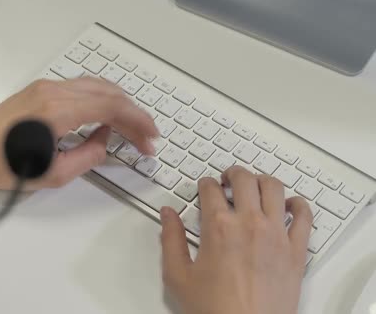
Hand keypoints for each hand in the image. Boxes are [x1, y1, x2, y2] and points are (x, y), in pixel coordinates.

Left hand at [0, 78, 157, 189]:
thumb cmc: (1, 165)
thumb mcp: (53, 173)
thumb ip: (88, 156)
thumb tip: (105, 141)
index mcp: (57, 110)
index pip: (111, 106)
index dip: (137, 122)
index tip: (150, 138)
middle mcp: (53, 91)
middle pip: (108, 93)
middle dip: (133, 114)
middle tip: (146, 137)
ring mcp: (45, 86)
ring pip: (97, 86)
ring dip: (119, 105)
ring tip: (132, 127)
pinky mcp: (40, 89)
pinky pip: (81, 87)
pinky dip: (102, 99)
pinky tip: (108, 115)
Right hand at [160, 166, 312, 313]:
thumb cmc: (215, 310)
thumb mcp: (178, 276)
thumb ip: (170, 239)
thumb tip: (168, 215)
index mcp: (218, 227)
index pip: (210, 188)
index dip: (204, 183)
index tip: (204, 187)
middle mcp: (249, 224)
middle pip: (244, 178)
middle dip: (232, 173)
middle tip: (228, 178)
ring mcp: (276, 234)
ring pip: (274, 187)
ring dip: (261, 180)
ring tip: (254, 185)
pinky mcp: (296, 250)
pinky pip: (304, 215)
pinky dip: (298, 204)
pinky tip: (289, 204)